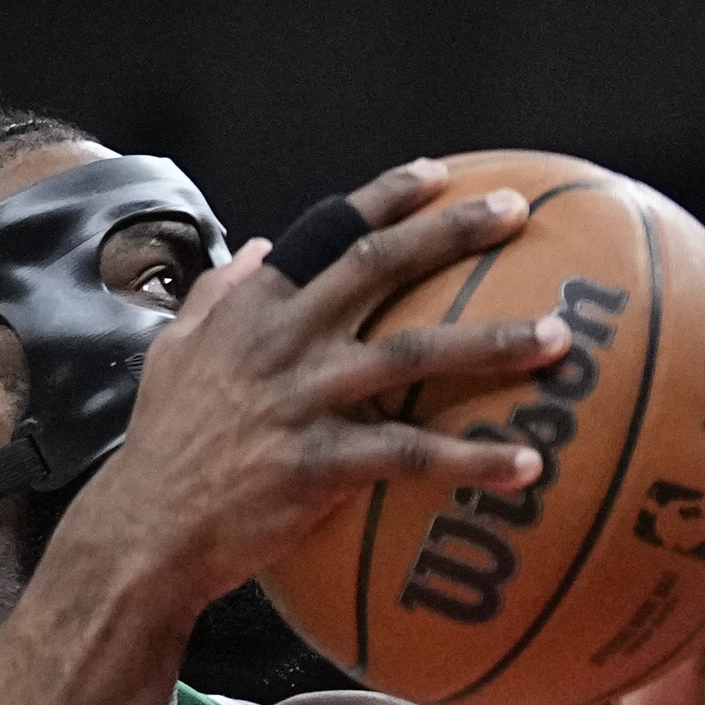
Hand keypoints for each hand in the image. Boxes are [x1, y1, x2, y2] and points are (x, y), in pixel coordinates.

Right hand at [59, 157, 573, 614]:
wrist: (145, 529)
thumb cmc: (167, 445)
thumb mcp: (178, 352)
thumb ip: (221, 295)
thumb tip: (258, 249)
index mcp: (254, 307)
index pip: (328, 232)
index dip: (387, 198)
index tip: (441, 174)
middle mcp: (282, 339)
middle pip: (378, 265)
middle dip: (451, 232)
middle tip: (517, 212)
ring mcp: (302, 399)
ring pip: (412, 353)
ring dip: (491, 344)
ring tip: (558, 339)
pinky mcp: (319, 465)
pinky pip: (411, 456)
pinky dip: (472, 460)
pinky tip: (527, 465)